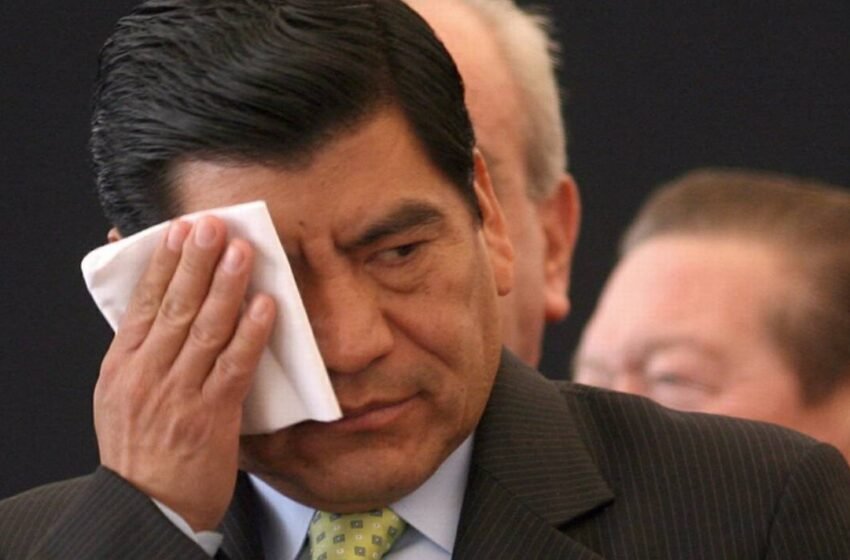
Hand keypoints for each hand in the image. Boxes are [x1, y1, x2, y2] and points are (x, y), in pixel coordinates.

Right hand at [94, 217, 275, 530]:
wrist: (148, 505)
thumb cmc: (138, 448)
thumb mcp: (119, 395)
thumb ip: (141, 352)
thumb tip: (162, 306)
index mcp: (122, 366)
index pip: (143, 303)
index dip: (163, 264)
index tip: (179, 231)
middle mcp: (148, 374)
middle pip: (175, 307)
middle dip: (195, 262)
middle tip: (212, 225)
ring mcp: (180, 394)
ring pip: (205, 329)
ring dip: (226, 287)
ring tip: (242, 252)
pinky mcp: (211, 416)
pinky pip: (234, 366)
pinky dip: (251, 333)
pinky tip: (265, 306)